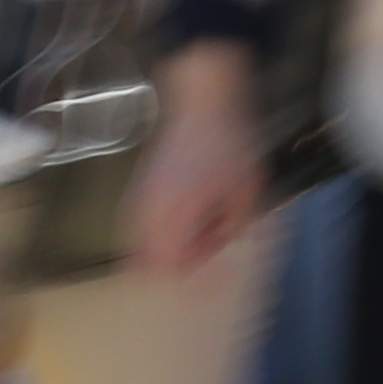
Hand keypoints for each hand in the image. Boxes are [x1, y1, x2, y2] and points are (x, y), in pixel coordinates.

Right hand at [131, 45, 265, 280]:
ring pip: (140, 253)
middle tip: (216, 249)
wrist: (203, 103)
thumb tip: (218, 249)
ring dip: (172, 253)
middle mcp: (147, 212)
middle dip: (184, 268)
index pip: (175, 267)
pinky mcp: (137, 193)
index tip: (225, 274)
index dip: (201, 280)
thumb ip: (230, 227)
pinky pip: (138, 233)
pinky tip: (191, 222)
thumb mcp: (246, 190)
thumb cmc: (229, 142)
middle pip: (152, 267)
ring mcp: (137, 202)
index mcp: (175, 212)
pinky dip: (159, 240)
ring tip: (207, 228)